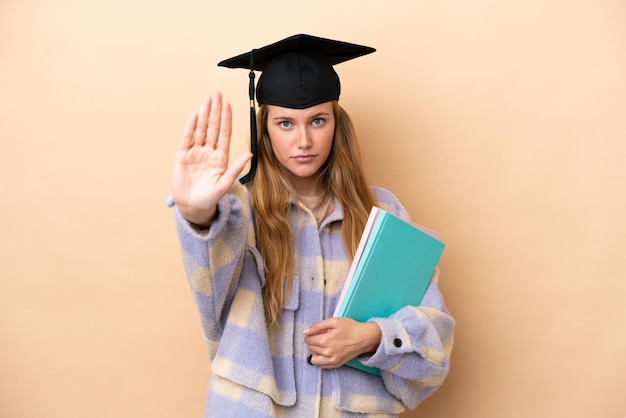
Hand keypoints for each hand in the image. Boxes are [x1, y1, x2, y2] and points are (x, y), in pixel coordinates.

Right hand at [171, 91, 251, 225]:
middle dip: (215, 111)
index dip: (226, 119)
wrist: (192, 207)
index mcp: (221, 158)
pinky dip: (190, 127)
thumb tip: (249, 155)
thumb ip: (236, 169)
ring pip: (200, 130)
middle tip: (217, 94)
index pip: (224, 134)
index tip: (228, 105)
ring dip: (203, 114)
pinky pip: (187, 139)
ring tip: (207, 99)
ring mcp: (195, 153)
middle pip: (212, 128)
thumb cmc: (210, 198)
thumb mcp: (224, 185)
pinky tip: (194, 116)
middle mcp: (209, 152)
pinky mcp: (182, 157)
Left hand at [303, 317, 381, 368]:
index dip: (310, 334)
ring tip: (322, 345)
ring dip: (315, 352)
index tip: (315, 332)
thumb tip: (305, 331)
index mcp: (325, 340)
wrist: (364, 338)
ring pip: (314, 359)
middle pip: (310, 348)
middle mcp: (327, 352)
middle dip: (313, 341)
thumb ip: (317, 326)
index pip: (308, 340)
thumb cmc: (350, 328)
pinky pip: (322, 366)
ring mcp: (332, 360)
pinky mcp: (337, 364)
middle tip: (322, 336)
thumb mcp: (334, 321)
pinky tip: (326, 352)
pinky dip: (321, 359)